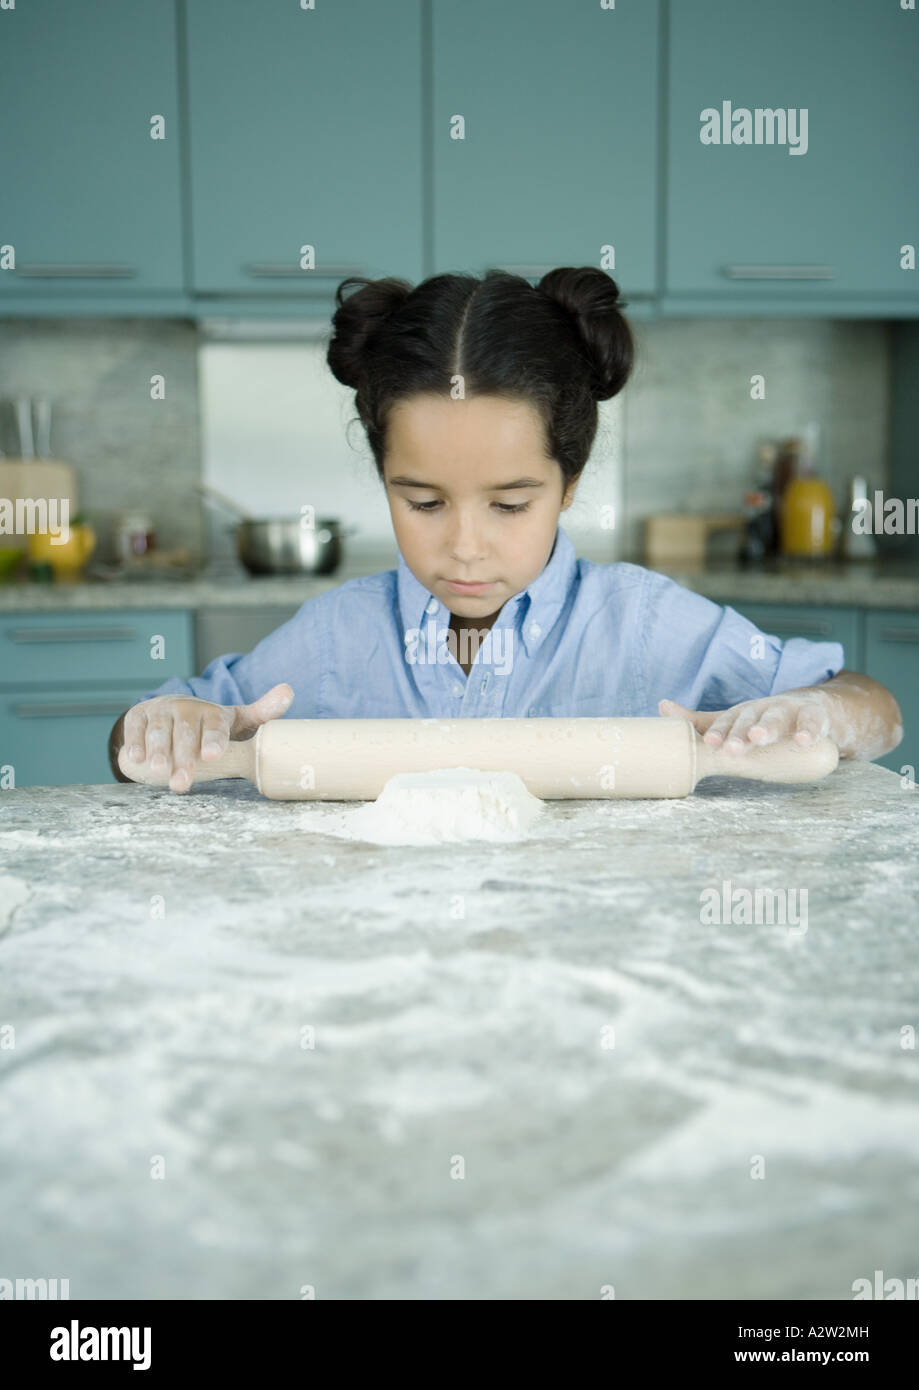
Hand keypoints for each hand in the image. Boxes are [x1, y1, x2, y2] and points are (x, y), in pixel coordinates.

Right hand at [119, 683, 293, 792]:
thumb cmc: (210, 724)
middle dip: (184, 758)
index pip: (215, 726)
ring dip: (159, 753)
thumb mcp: (236, 719)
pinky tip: (135, 760)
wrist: (172, 711)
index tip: (213, 756)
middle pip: (185, 734)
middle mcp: (185, 708)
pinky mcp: (138, 717)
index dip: (213, 740)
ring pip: (159, 732)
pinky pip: (134, 729)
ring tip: (159, 773)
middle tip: (182, 782)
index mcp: (212, 712)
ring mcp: (160, 711)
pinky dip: (134, 744)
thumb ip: (263, 711)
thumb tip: (289, 690)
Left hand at [658, 691, 832, 755]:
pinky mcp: (813, 715)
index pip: (726, 723)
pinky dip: (808, 731)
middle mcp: (762, 709)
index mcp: (741, 713)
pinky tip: (803, 741)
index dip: (718, 733)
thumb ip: (701, 722)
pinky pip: (811, 723)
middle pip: (748, 721)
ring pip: (776, 719)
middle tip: (731, 748)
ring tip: (759, 738)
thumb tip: (661, 707)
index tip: (710, 744)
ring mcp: (788, 711)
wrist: (808, 707)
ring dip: (766, 728)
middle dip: (739, 735)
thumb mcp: (733, 721)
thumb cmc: (761, 720)